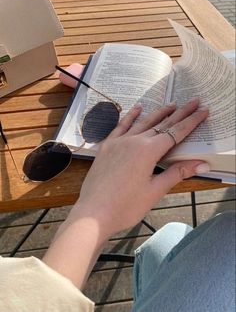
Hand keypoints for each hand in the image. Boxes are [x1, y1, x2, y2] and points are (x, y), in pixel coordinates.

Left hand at [44, 98, 208, 288]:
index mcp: (148, 151)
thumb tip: (202, 164)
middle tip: (194, 101)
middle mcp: (134, 140)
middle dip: (180, 112)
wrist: (93, 213)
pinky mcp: (107, 146)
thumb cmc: (126, 206)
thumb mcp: (155, 191)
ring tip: (171, 103)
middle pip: (162, 124)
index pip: (176, 132)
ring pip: (143, 122)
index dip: (191, 121)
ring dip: (159, 112)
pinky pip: (121, 126)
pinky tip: (138, 108)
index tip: (203, 110)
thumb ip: (177, 173)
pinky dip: (130, 116)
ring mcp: (119, 141)